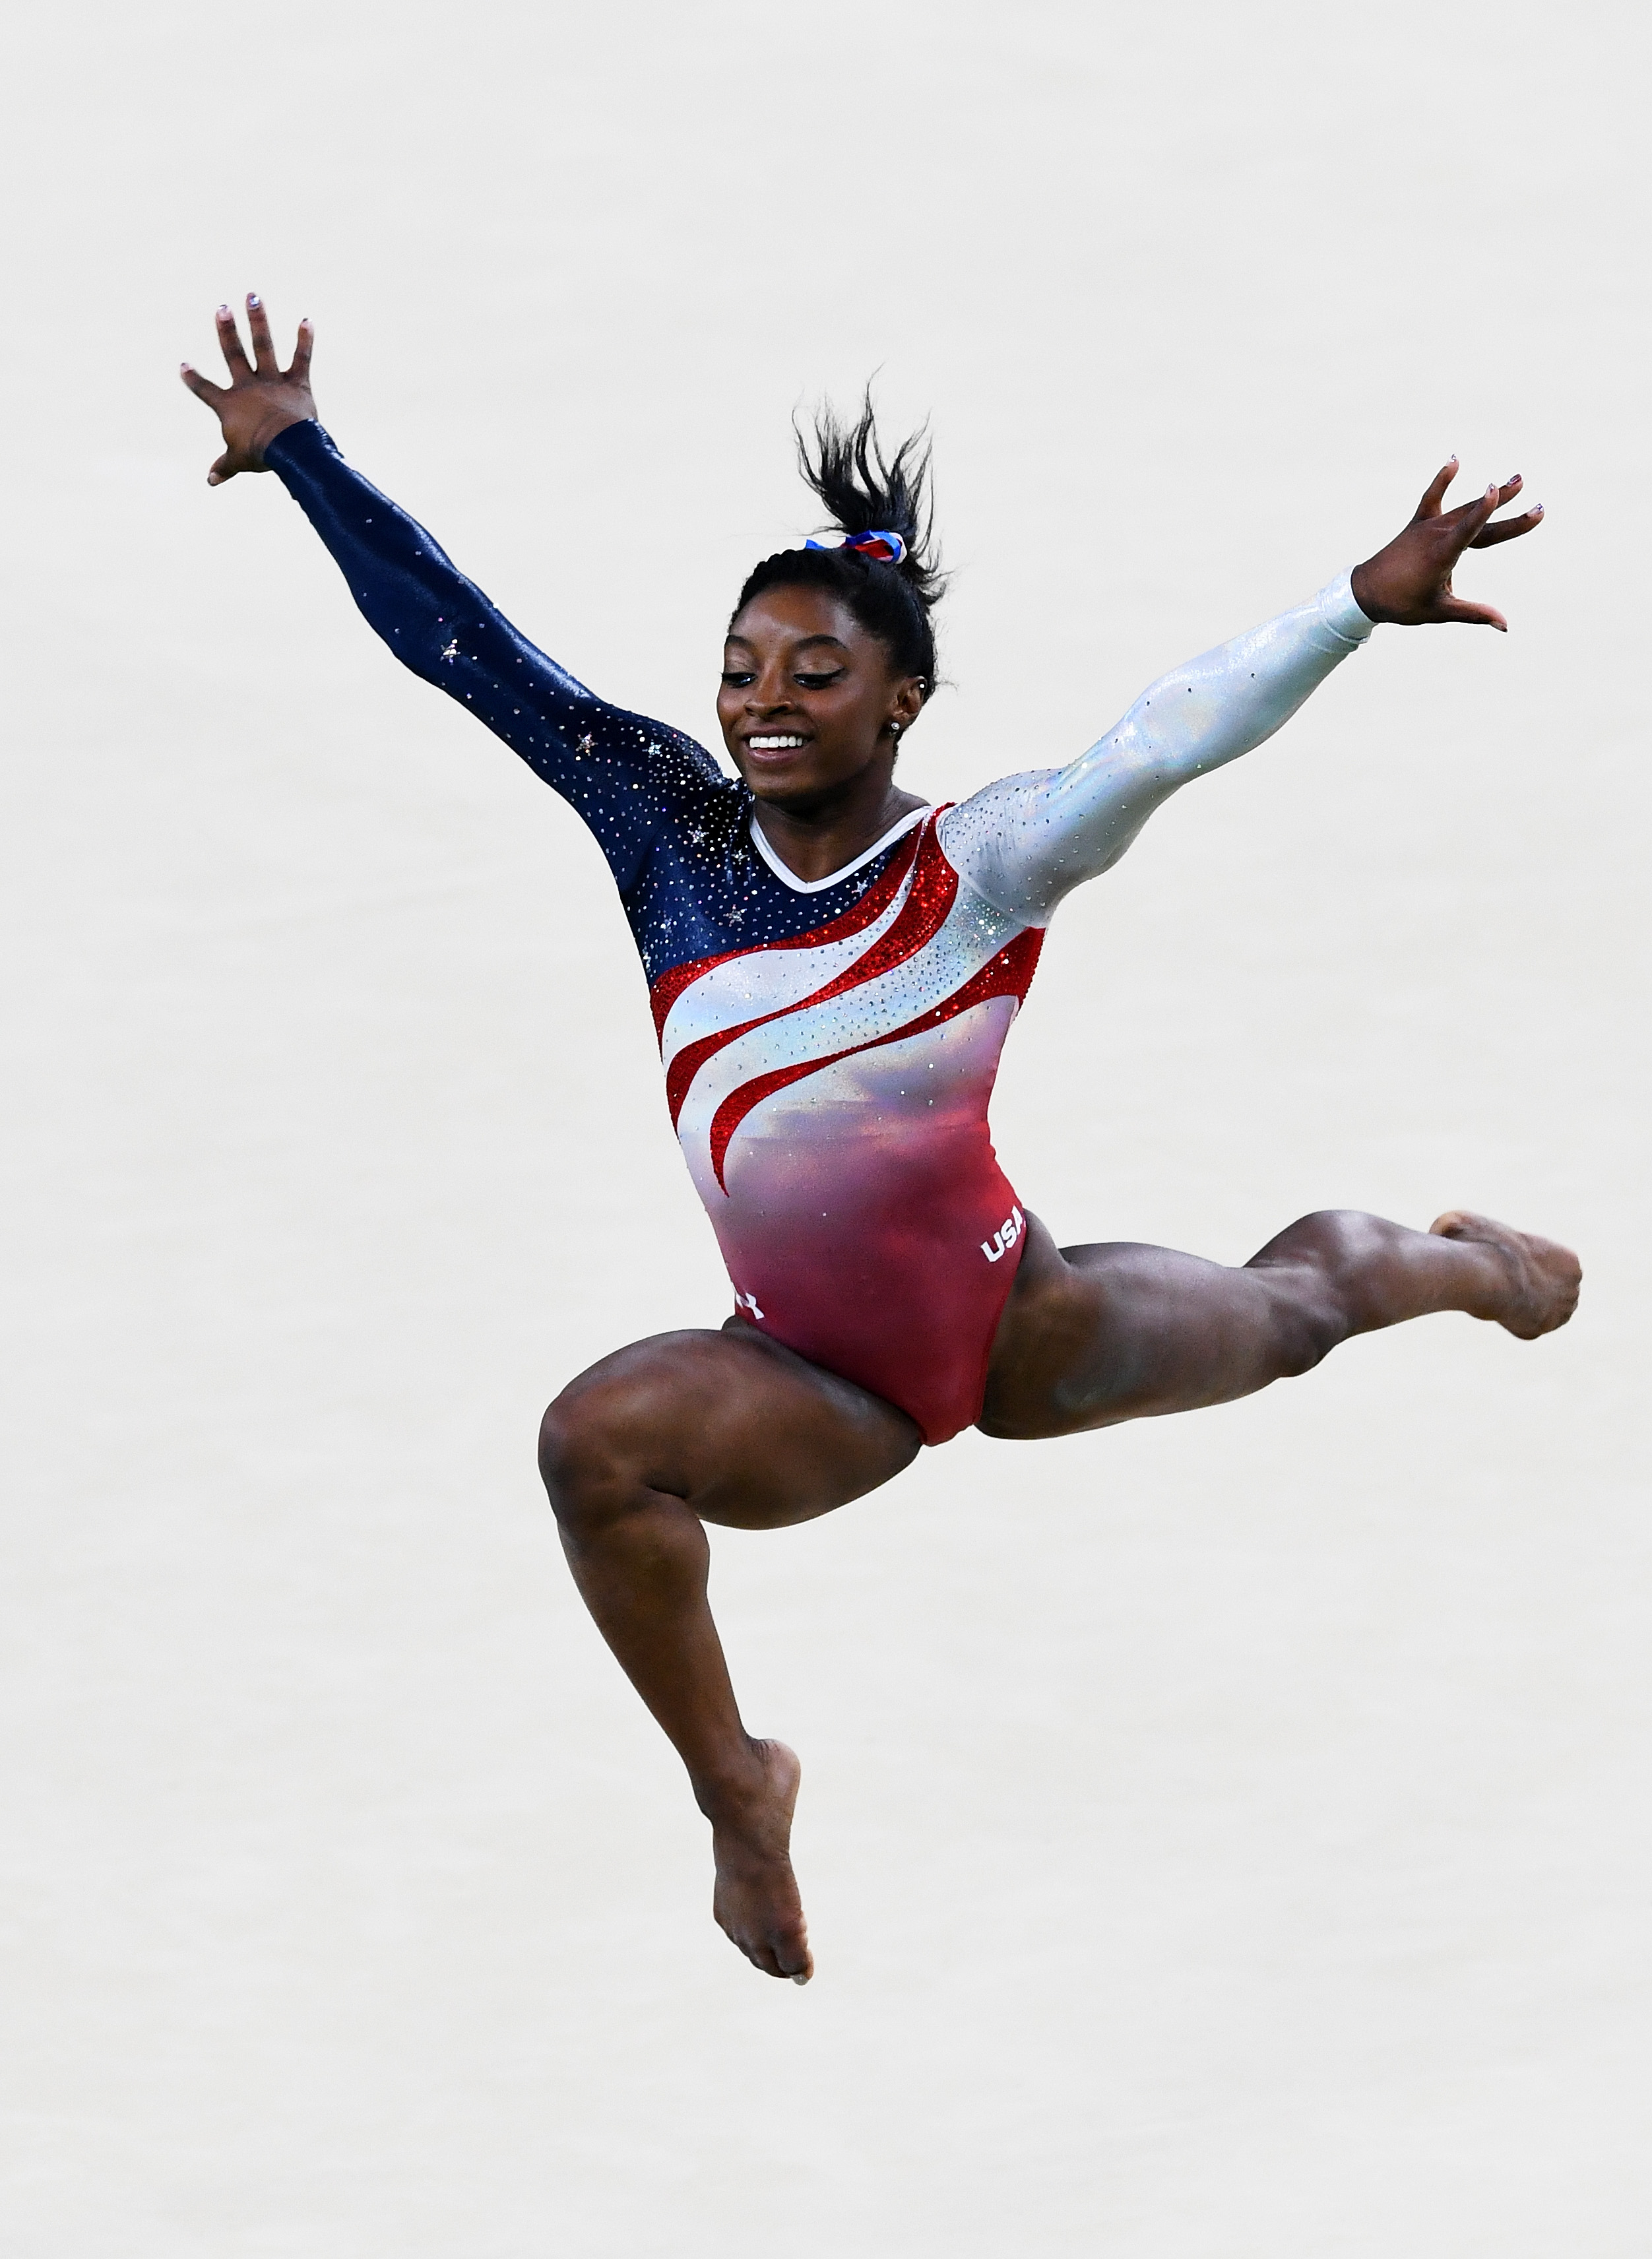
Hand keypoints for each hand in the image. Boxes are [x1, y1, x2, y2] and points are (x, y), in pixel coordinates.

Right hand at [180, 294, 315, 484]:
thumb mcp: (238, 461)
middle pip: (233, 354)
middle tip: (221, 307)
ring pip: (263, 346)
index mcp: (229, 405)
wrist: (288, 448)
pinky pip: (302, 359)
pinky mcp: (297, 384)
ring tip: (253, 295)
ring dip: (258, 320)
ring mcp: (273, 382)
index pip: (205, 390)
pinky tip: (307, 320)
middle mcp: (248, 387)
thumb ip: (225, 467)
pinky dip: (305, 340)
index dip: (193, 379)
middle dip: (226, 330)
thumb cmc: (261, 456)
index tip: (183, 365)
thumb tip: (210, 481)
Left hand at [1350, 459, 1542, 631]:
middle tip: (1537, 504)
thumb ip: (1474, 614)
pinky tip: (1455, 460)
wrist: (1365, 592)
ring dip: (1491, 497)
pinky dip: (1443, 480)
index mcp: (1441, 555)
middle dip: (1507, 512)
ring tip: (1518, 481)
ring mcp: (1427, 526)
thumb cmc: (1402, 604)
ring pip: (1464, 507)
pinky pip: (1432, 497)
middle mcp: (1435, 535)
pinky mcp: (1419, 522)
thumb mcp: (1439, 611)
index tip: (1493, 488)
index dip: (1481, 510)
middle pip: (1477, 521)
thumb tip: (1505, 625)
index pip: (1467, 530)